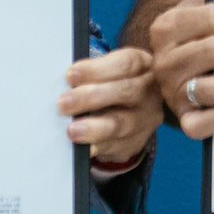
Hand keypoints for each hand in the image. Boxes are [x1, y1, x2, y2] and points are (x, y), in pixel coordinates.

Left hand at [58, 47, 161, 165]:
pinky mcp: (137, 141)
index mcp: (142, 65)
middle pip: (125, 92)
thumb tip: (66, 82)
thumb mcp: (111, 68)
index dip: (96, 70)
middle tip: (64, 103)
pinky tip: (84, 148)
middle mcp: (149, 91)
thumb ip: (92, 72)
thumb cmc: (116, 81)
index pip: (124, 64)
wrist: (137, 107)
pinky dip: (97, 147)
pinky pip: (116, 147)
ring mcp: (145, 119)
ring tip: (73, 130)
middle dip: (91, 97)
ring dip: (94, 128)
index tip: (71, 75)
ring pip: (121, 124)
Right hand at [149, 0, 213, 141]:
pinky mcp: (182, 118)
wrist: (178, 69)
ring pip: (211, 89)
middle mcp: (165, 61)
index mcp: (168, 27)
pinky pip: (200, 125)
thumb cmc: (202, 38)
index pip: (211, 19)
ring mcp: (171, 92)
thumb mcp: (205, 18)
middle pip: (213, 52)